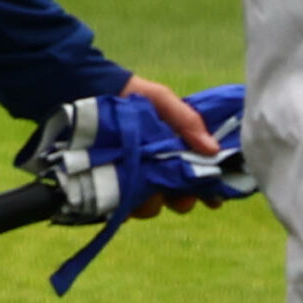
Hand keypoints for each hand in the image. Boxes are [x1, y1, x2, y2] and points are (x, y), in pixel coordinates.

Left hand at [119, 74, 224, 219]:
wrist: (88, 92)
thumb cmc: (131, 96)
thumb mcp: (162, 101)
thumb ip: (187, 122)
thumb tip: (214, 149)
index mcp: (174, 152)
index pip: (196, 177)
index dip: (207, 190)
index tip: (213, 199)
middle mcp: (156, 170)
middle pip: (177, 199)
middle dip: (180, 201)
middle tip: (177, 196)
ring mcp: (134, 181)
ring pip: (150, 206)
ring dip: (150, 203)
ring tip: (142, 186)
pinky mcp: (109, 189)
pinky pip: (120, 209)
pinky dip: (122, 207)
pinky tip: (119, 195)